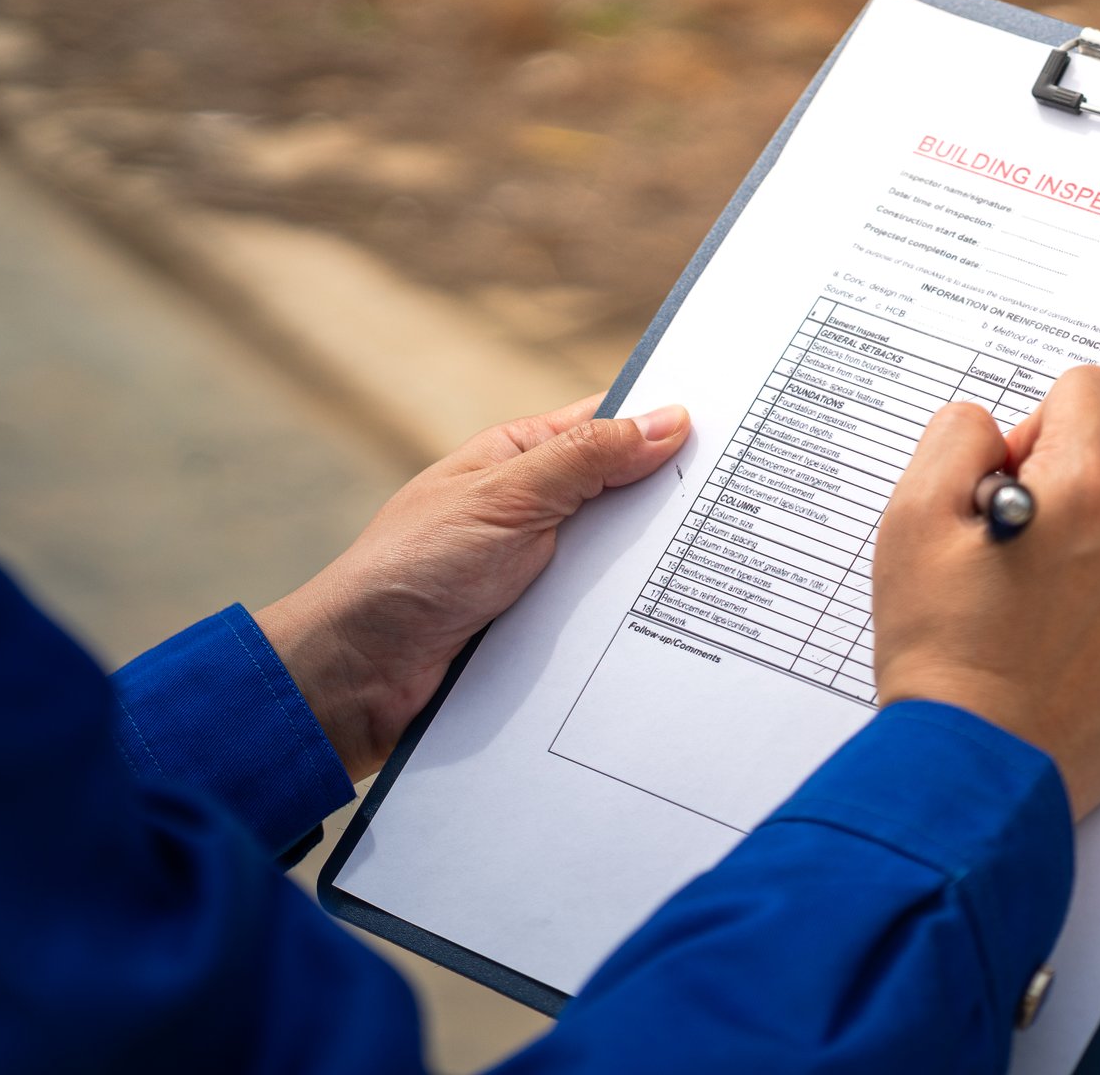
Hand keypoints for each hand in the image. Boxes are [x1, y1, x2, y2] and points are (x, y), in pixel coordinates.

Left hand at [258, 394, 689, 777]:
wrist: (354, 679)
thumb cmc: (409, 572)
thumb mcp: (506, 500)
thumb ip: (587, 459)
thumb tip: (669, 419)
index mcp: (516, 461)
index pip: (606, 428)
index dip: (663, 427)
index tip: (731, 431)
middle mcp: (530, 512)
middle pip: (622, 498)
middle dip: (670, 505)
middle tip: (744, 506)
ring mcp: (536, 573)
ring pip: (617, 563)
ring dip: (651, 571)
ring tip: (726, 569)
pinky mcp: (539, 631)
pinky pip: (600, 617)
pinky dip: (629, 620)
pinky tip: (676, 626)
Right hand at [874, 365, 1099, 817]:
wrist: (981, 767)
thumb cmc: (941, 648)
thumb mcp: (913, 518)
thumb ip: (958, 437)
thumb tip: (997, 431)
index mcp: (1086, 488)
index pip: (1089, 390)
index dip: (1036, 426)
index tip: (1008, 481)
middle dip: (1057, 495)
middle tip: (1004, 564)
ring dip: (1085, 552)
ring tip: (1029, 615)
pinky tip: (1061, 648)